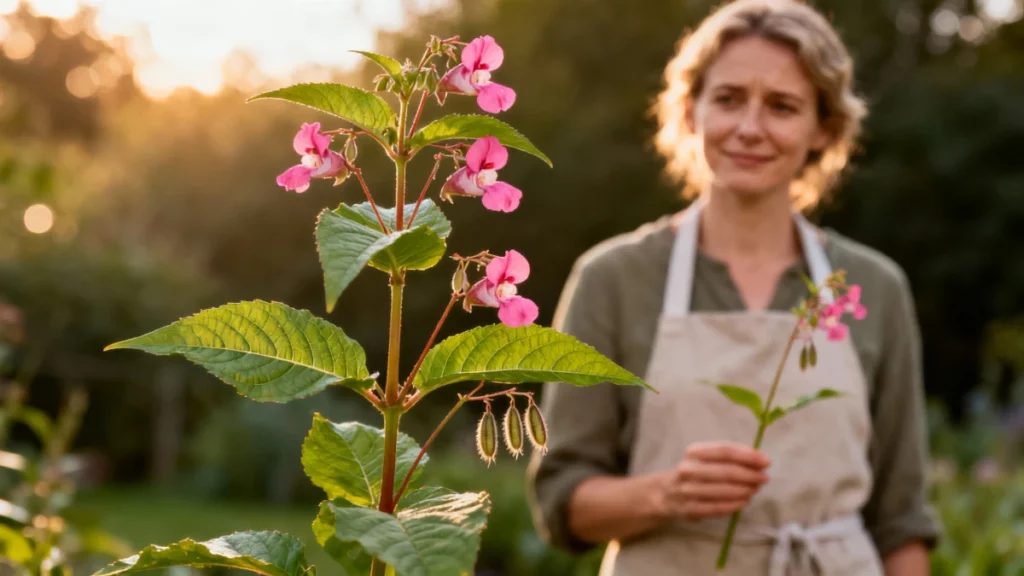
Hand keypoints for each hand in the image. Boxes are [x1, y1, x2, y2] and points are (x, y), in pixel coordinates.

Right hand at [652, 441, 770, 520]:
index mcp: (693, 452)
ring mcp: (688, 491)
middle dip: (751, 475)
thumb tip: (759, 461)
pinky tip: (744, 501)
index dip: (748, 456)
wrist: (664, 493)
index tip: (766, 461)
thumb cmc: (692, 472)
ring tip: (755, 489)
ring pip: (724, 491)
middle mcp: (688, 469)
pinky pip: (718, 508)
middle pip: (727, 472)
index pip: (725, 451)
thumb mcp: (704, 458)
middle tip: (764, 478)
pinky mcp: (690, 509)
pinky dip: (735, 505)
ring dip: (745, 491)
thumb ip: (728, 458)